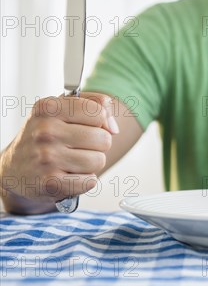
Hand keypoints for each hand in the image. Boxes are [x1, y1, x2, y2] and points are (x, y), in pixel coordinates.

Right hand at [0, 93, 118, 206]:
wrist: (14, 169)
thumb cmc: (45, 136)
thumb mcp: (62, 109)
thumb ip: (95, 103)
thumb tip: (114, 128)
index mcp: (48, 107)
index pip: (98, 112)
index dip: (99, 122)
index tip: (84, 126)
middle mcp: (45, 131)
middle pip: (104, 138)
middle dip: (96, 145)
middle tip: (76, 147)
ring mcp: (46, 157)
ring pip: (99, 160)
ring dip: (90, 164)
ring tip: (71, 161)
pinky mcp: (50, 182)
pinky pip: (90, 181)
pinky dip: (84, 181)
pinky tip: (68, 175)